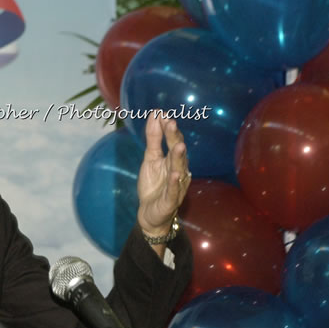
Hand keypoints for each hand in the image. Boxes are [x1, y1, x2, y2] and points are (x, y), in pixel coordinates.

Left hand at [136, 112, 190, 236]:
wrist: (150, 213)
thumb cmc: (154, 184)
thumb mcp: (150, 159)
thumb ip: (153, 139)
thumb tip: (155, 115)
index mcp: (173, 160)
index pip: (173, 141)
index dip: (168, 129)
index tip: (162, 114)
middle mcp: (178, 170)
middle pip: (177, 152)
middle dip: (174, 138)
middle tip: (171, 122)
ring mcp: (177, 185)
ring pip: (179, 169)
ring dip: (179, 158)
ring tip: (178, 145)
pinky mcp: (171, 200)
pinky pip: (174, 191)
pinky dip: (175, 183)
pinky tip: (175, 174)